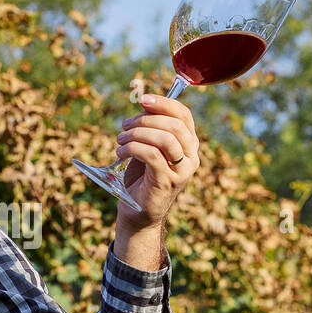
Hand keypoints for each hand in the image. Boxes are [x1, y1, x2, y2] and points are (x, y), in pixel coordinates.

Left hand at [113, 92, 200, 229]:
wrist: (137, 213)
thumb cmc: (142, 178)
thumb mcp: (147, 146)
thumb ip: (150, 127)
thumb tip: (145, 102)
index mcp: (189, 145)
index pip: (184, 115)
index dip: (164, 103)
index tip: (143, 99)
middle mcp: (191, 157)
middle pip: (174, 125)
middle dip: (146, 119)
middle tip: (125, 126)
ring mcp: (181, 171)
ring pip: (165, 138)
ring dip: (137, 133)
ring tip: (120, 140)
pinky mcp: (166, 182)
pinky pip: (152, 155)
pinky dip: (133, 148)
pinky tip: (121, 152)